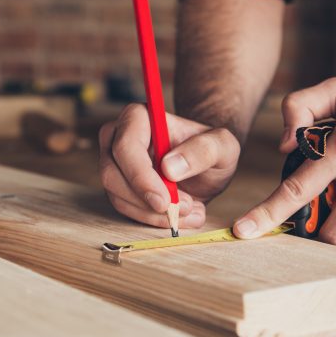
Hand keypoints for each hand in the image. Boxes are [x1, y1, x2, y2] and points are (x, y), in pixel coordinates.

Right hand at [99, 103, 240, 229]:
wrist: (205, 166)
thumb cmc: (211, 149)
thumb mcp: (223, 146)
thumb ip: (203, 150)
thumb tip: (169, 168)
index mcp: (139, 117)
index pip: (126, 147)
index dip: (141, 177)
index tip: (164, 201)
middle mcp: (118, 137)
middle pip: (112, 174)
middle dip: (146, 201)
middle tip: (181, 210)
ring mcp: (113, 162)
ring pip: (117, 196)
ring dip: (152, 214)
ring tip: (189, 212)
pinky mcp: (117, 185)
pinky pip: (124, 208)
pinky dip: (151, 219)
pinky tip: (178, 216)